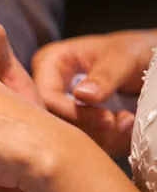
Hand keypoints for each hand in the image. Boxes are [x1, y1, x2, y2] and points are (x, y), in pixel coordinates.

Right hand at [32, 30, 156, 155]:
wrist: (146, 61)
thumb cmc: (132, 51)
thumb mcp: (122, 58)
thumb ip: (103, 76)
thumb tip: (81, 95)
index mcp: (50, 62)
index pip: (46, 95)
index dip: (72, 112)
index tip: (106, 118)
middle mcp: (50, 85)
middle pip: (54, 119)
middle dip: (89, 128)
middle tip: (119, 123)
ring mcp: (61, 105)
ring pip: (68, 134)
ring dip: (101, 136)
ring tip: (127, 121)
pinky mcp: (74, 120)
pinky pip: (82, 140)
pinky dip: (106, 140)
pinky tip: (125, 127)